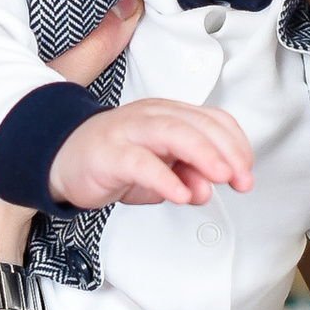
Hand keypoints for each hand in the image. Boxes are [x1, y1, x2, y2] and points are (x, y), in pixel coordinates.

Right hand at [49, 99, 251, 209]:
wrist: (63, 158)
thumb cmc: (114, 161)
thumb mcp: (160, 173)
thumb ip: (187, 177)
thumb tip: (209, 188)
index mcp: (170, 115)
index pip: (214, 120)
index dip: (236, 144)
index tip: (246, 171)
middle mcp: (152, 117)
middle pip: (198, 124)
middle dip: (227, 151)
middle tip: (242, 178)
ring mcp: (130, 131)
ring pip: (172, 132)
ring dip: (202, 154)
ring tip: (220, 178)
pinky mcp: (109, 153)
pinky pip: (140, 162)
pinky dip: (164, 178)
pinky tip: (180, 194)